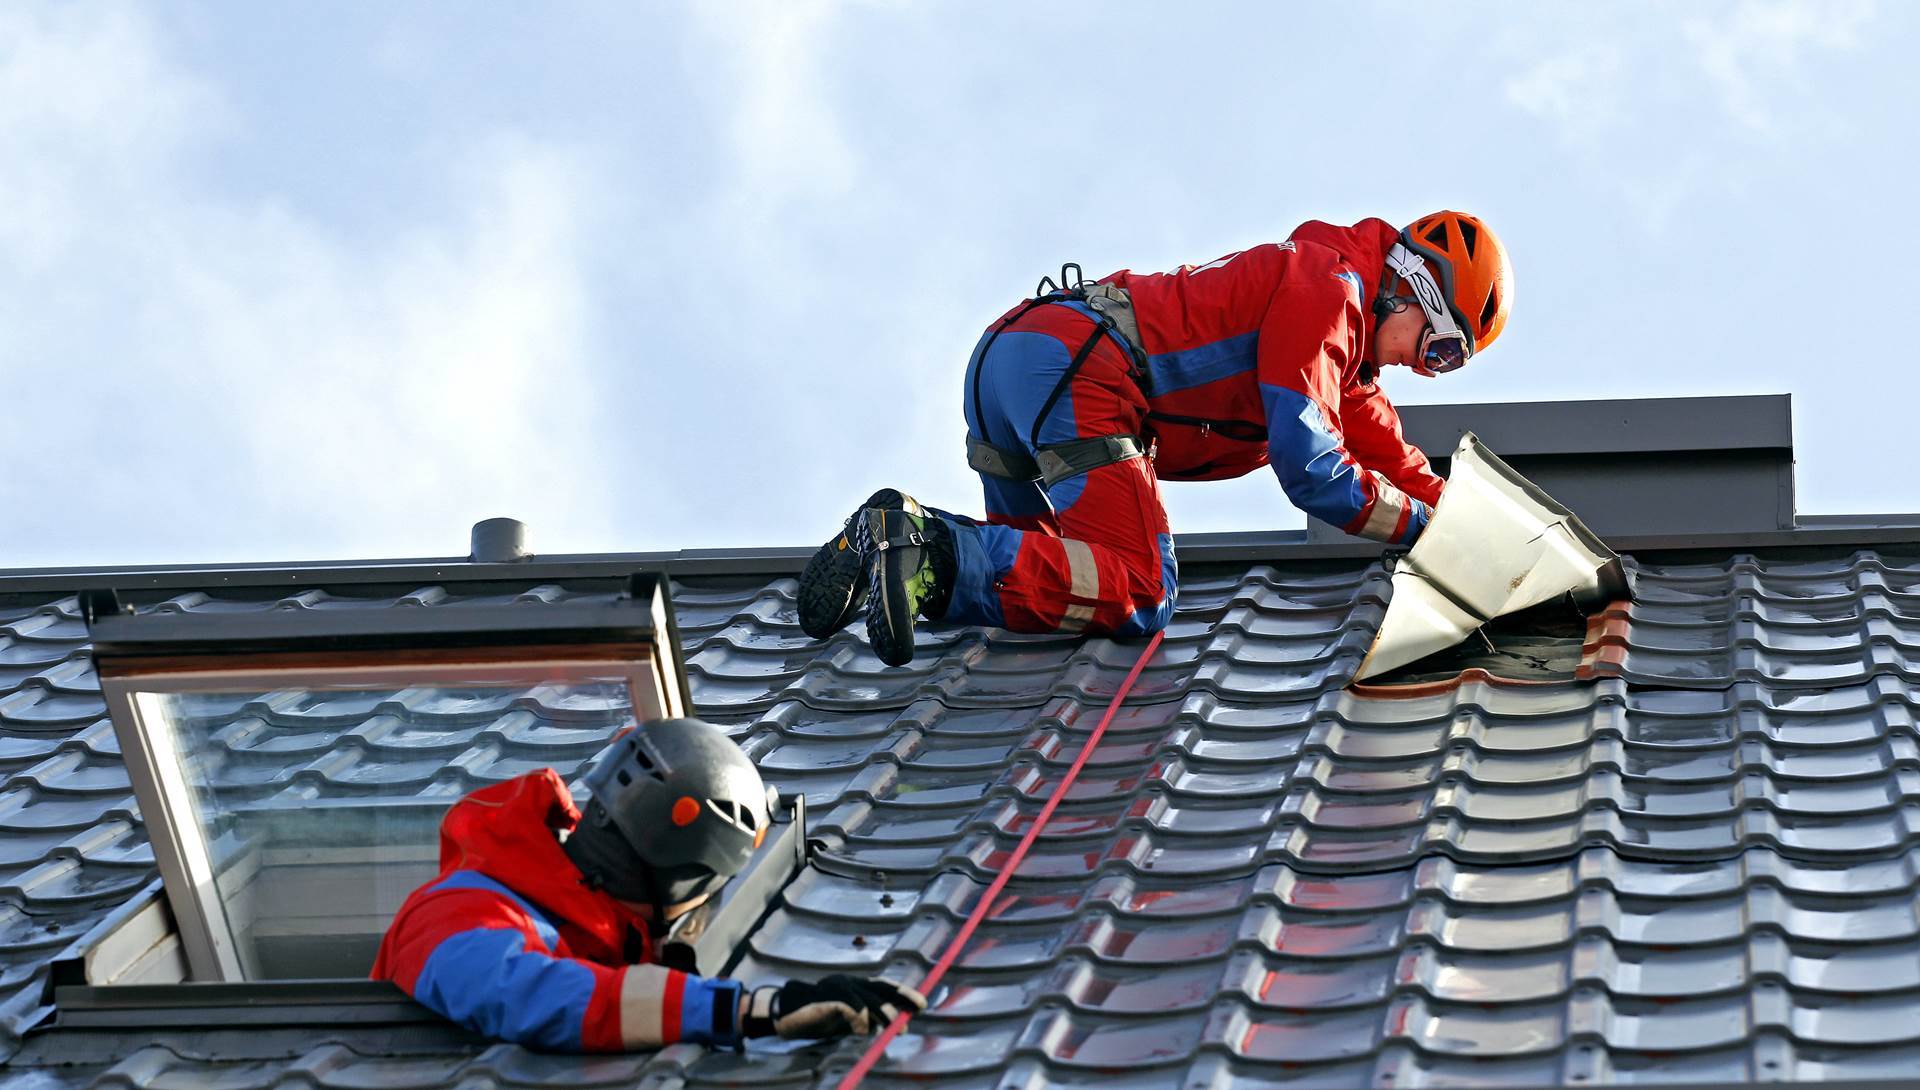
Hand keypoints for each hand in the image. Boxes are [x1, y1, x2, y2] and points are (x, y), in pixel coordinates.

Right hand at [740, 975, 926, 1038]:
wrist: (784, 1013)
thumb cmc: (816, 1017)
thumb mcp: (845, 1020)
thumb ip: (864, 1020)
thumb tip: (886, 1026)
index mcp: (854, 985)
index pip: (883, 985)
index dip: (903, 993)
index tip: (922, 1004)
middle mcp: (848, 981)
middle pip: (880, 988)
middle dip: (901, 999)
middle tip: (916, 1011)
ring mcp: (837, 987)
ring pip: (868, 998)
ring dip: (883, 1013)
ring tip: (894, 1026)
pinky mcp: (827, 997)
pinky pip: (850, 1007)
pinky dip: (860, 1020)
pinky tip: (863, 1032)